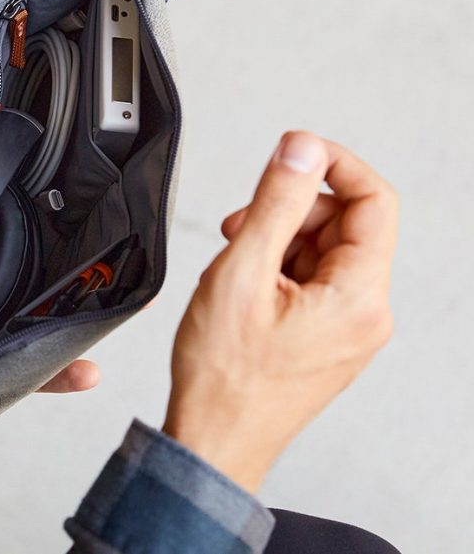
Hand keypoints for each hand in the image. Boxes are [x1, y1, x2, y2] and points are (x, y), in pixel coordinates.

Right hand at [162, 132, 397, 491]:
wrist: (215, 441)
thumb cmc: (224, 377)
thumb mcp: (241, 272)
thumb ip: (274, 203)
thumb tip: (301, 149)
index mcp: (360, 297)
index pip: (373, 200)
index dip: (332, 164)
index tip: (292, 152)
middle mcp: (368, 314)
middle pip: (346, 224)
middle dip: (292, 210)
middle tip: (241, 224)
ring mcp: (350, 329)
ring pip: (325, 252)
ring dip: (280, 241)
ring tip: (236, 265)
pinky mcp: (330, 339)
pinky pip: (315, 282)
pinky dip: (279, 270)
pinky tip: (244, 288)